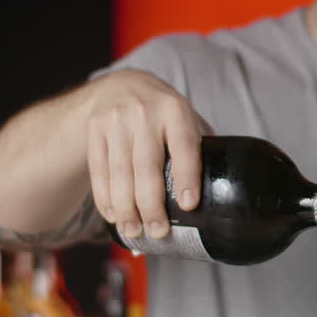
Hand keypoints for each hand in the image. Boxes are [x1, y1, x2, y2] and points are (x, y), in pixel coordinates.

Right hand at [84, 69, 211, 239]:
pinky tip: (113, 216)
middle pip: (147, 167)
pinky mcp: (95, 131)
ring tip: (134, 231)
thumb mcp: (183, 115)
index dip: (187, 177)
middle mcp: (144, 113)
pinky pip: (99, 171)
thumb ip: (199, 144)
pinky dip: (105, 198)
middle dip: (151, 205)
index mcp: (175, 110)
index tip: (188, 205)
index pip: (183, 147)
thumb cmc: (161, 110)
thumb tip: (221, 186)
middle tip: (158, 231)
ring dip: (126, 208)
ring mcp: (116, 121)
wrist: (120, 85)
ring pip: (119, 173)